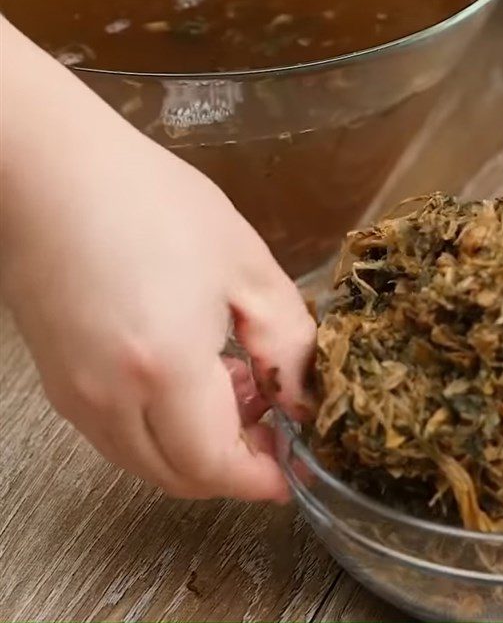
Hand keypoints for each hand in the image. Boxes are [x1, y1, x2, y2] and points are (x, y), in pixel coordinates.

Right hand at [1, 26, 315, 499]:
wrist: (54, 172)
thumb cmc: (151, 203)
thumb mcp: (245, 264)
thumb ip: (287, 339)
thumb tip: (302, 394)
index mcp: (164, 369)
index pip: (215, 465)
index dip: (261, 477)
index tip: (294, 467)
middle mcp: (109, 398)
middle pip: (178, 475)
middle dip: (235, 464)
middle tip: (272, 419)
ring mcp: (74, 394)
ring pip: (144, 459)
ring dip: (196, 446)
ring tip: (236, 385)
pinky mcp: (58, 379)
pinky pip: (116, 432)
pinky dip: (159, 427)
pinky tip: (185, 374)